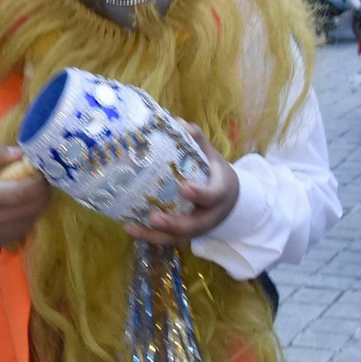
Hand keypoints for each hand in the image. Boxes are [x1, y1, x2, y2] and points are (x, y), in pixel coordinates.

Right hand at [0, 146, 52, 248]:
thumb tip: (21, 152)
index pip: (30, 190)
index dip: (42, 177)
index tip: (42, 164)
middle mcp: (3, 217)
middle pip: (39, 202)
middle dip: (46, 186)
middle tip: (42, 173)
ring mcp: (9, 231)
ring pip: (39, 213)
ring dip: (42, 198)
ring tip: (34, 184)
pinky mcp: (11, 238)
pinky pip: (32, 221)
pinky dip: (35, 209)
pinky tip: (26, 200)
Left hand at [124, 126, 239, 245]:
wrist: (231, 202)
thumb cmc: (217, 176)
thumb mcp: (214, 158)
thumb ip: (198, 141)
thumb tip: (178, 121)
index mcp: (220, 194)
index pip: (212, 196)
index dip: (199, 194)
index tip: (184, 187)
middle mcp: (209, 216)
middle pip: (192, 225)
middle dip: (172, 223)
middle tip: (153, 216)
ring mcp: (197, 229)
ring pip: (176, 238)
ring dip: (154, 235)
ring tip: (131, 227)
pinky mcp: (185, 235)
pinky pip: (167, 240)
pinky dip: (148, 237)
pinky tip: (129, 227)